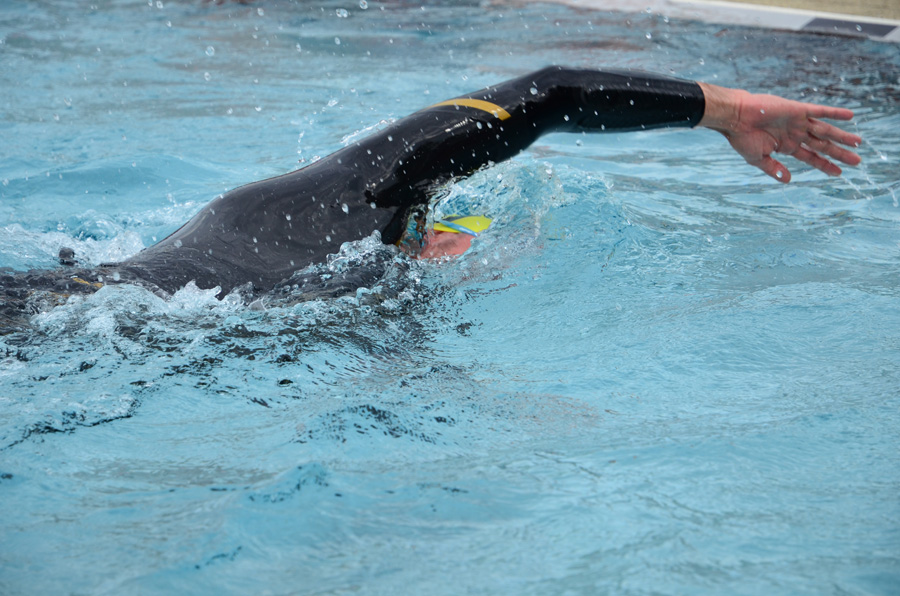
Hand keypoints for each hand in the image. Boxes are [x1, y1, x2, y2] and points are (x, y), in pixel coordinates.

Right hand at [698, 82, 861, 182]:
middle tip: (856, 161)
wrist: (735, 117)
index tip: (838, 173)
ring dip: (841, 136)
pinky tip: (850, 116)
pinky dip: (835, 113)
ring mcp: (798, 122)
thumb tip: (788, 180)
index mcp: (786, 146)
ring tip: (858, 143)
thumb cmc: (741, 138)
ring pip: (825, 130)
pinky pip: (820, 111)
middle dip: (839, 153)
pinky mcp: (798, 110)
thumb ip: (773, 169)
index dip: (825, 165)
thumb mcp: (757, 158)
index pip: (810, 157)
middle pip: (822, 145)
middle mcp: (795, 134)